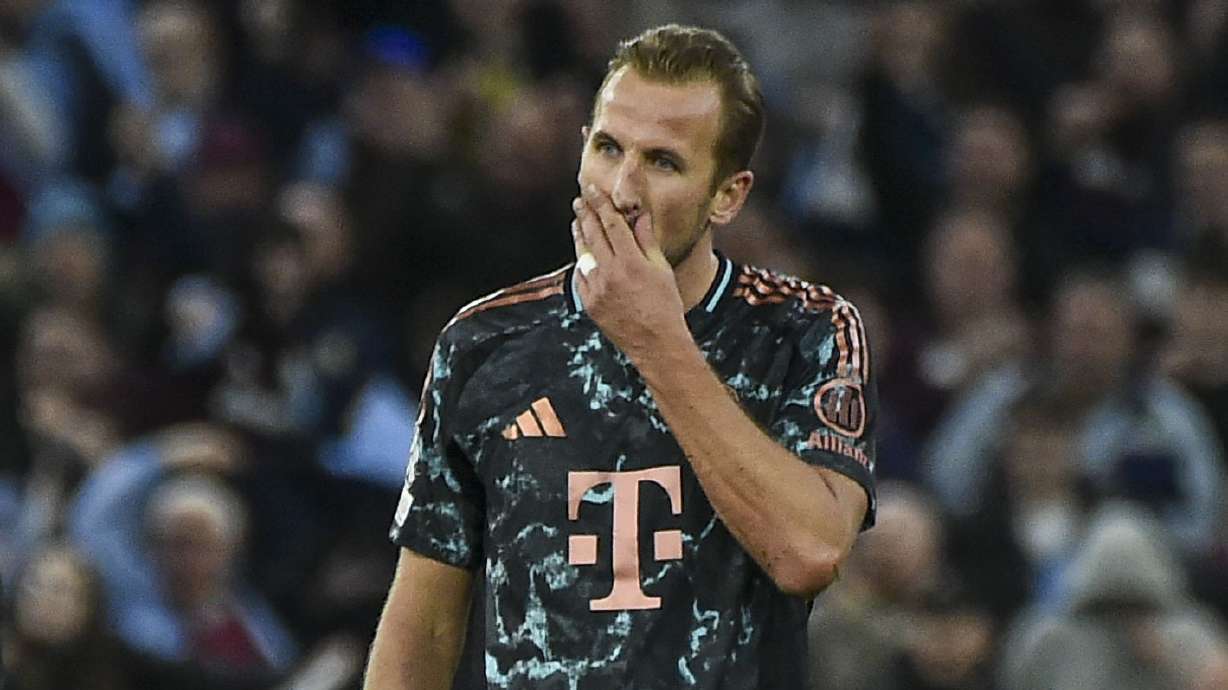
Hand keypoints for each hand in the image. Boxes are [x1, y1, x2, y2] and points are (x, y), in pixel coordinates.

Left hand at [571, 185, 687, 361]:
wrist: (655, 343)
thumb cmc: (665, 305)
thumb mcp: (661, 270)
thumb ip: (647, 241)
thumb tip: (639, 215)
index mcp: (630, 262)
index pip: (611, 224)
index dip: (601, 205)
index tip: (593, 191)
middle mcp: (610, 273)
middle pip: (593, 235)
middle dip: (585, 214)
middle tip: (580, 199)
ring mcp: (596, 289)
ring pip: (583, 254)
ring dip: (579, 234)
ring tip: (577, 220)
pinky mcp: (589, 303)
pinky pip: (581, 276)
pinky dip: (582, 261)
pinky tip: (582, 253)